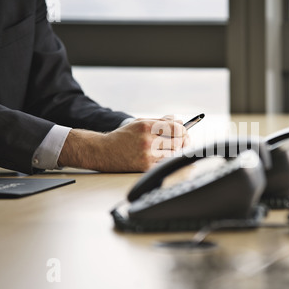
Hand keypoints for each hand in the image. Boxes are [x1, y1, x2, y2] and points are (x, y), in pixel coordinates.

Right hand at [58, 116, 189, 171]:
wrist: (103, 151)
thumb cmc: (123, 136)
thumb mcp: (140, 122)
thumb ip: (160, 121)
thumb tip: (180, 122)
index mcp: (147, 126)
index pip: (175, 128)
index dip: (184, 131)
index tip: (185, 132)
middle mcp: (147, 140)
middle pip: (177, 142)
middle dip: (183, 141)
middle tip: (184, 141)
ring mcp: (146, 155)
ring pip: (173, 153)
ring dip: (176, 151)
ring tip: (173, 148)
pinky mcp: (145, 167)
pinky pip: (164, 163)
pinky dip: (167, 159)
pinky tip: (164, 156)